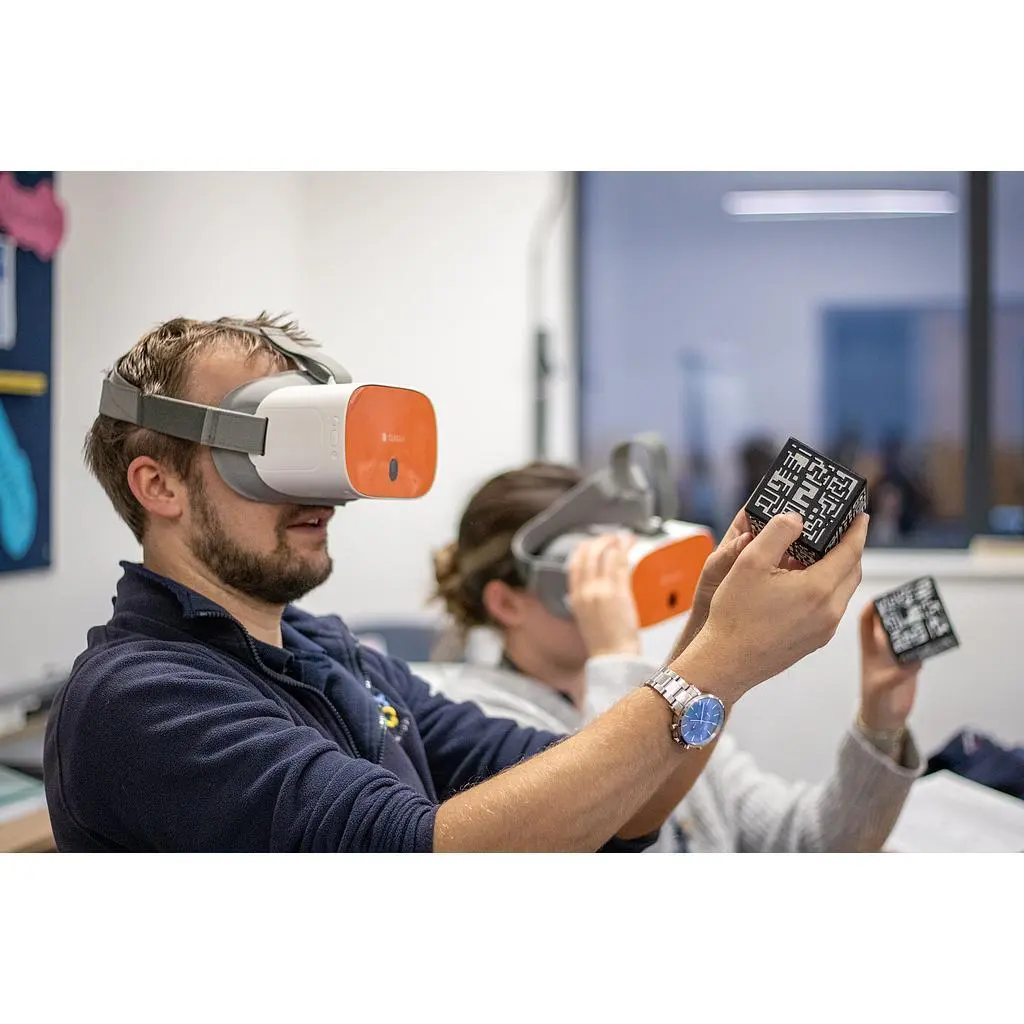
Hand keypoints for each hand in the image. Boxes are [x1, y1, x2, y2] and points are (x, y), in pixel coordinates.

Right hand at [567, 533, 640, 657]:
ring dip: (614, 542)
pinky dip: (624, 550)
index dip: (581, 551)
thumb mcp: (588, 619)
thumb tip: (595, 589)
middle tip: (609, 537)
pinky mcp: (619, 592)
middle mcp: (586, 592)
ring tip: (622, 538)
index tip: (588, 544)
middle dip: (598, 541)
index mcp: (576, 599)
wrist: (613, 657)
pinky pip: (620, 564)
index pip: (573, 566)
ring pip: (605, 555)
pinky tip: (629, 545)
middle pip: (588, 555)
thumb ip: (588, 601)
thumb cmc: (605, 644)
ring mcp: (602, 590)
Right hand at [676, 511, 867, 700]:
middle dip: (851, 549)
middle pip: (852, 572)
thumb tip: (797, 519)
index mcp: (818, 589)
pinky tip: (803, 583)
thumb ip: (777, 533)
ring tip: (819, 555)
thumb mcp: (749, 562)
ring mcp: (824, 630)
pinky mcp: (815, 641)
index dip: (858, 530)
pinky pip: (830, 608)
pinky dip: (826, 589)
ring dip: (838, 570)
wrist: (726, 662)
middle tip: (842, 531)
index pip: (851, 552)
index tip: (861, 516)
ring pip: (842, 592)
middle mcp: (829, 611)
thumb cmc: (735, 614)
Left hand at [858, 602, 921, 730]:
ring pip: (905, 633)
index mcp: (869, 649)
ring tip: (928, 614)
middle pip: (889, 622)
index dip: (873, 607)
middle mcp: (882, 649)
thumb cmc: (876, 701)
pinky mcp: (910, 665)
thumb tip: (913, 662)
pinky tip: (936, 638)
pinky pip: (919, 649)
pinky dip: (927, 643)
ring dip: (914, 624)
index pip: (866, 621)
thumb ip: (896, 674)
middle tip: (914, 600)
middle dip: (899, 610)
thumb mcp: (882, 687)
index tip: (883, 597)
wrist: (886, 718)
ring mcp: (896, 656)